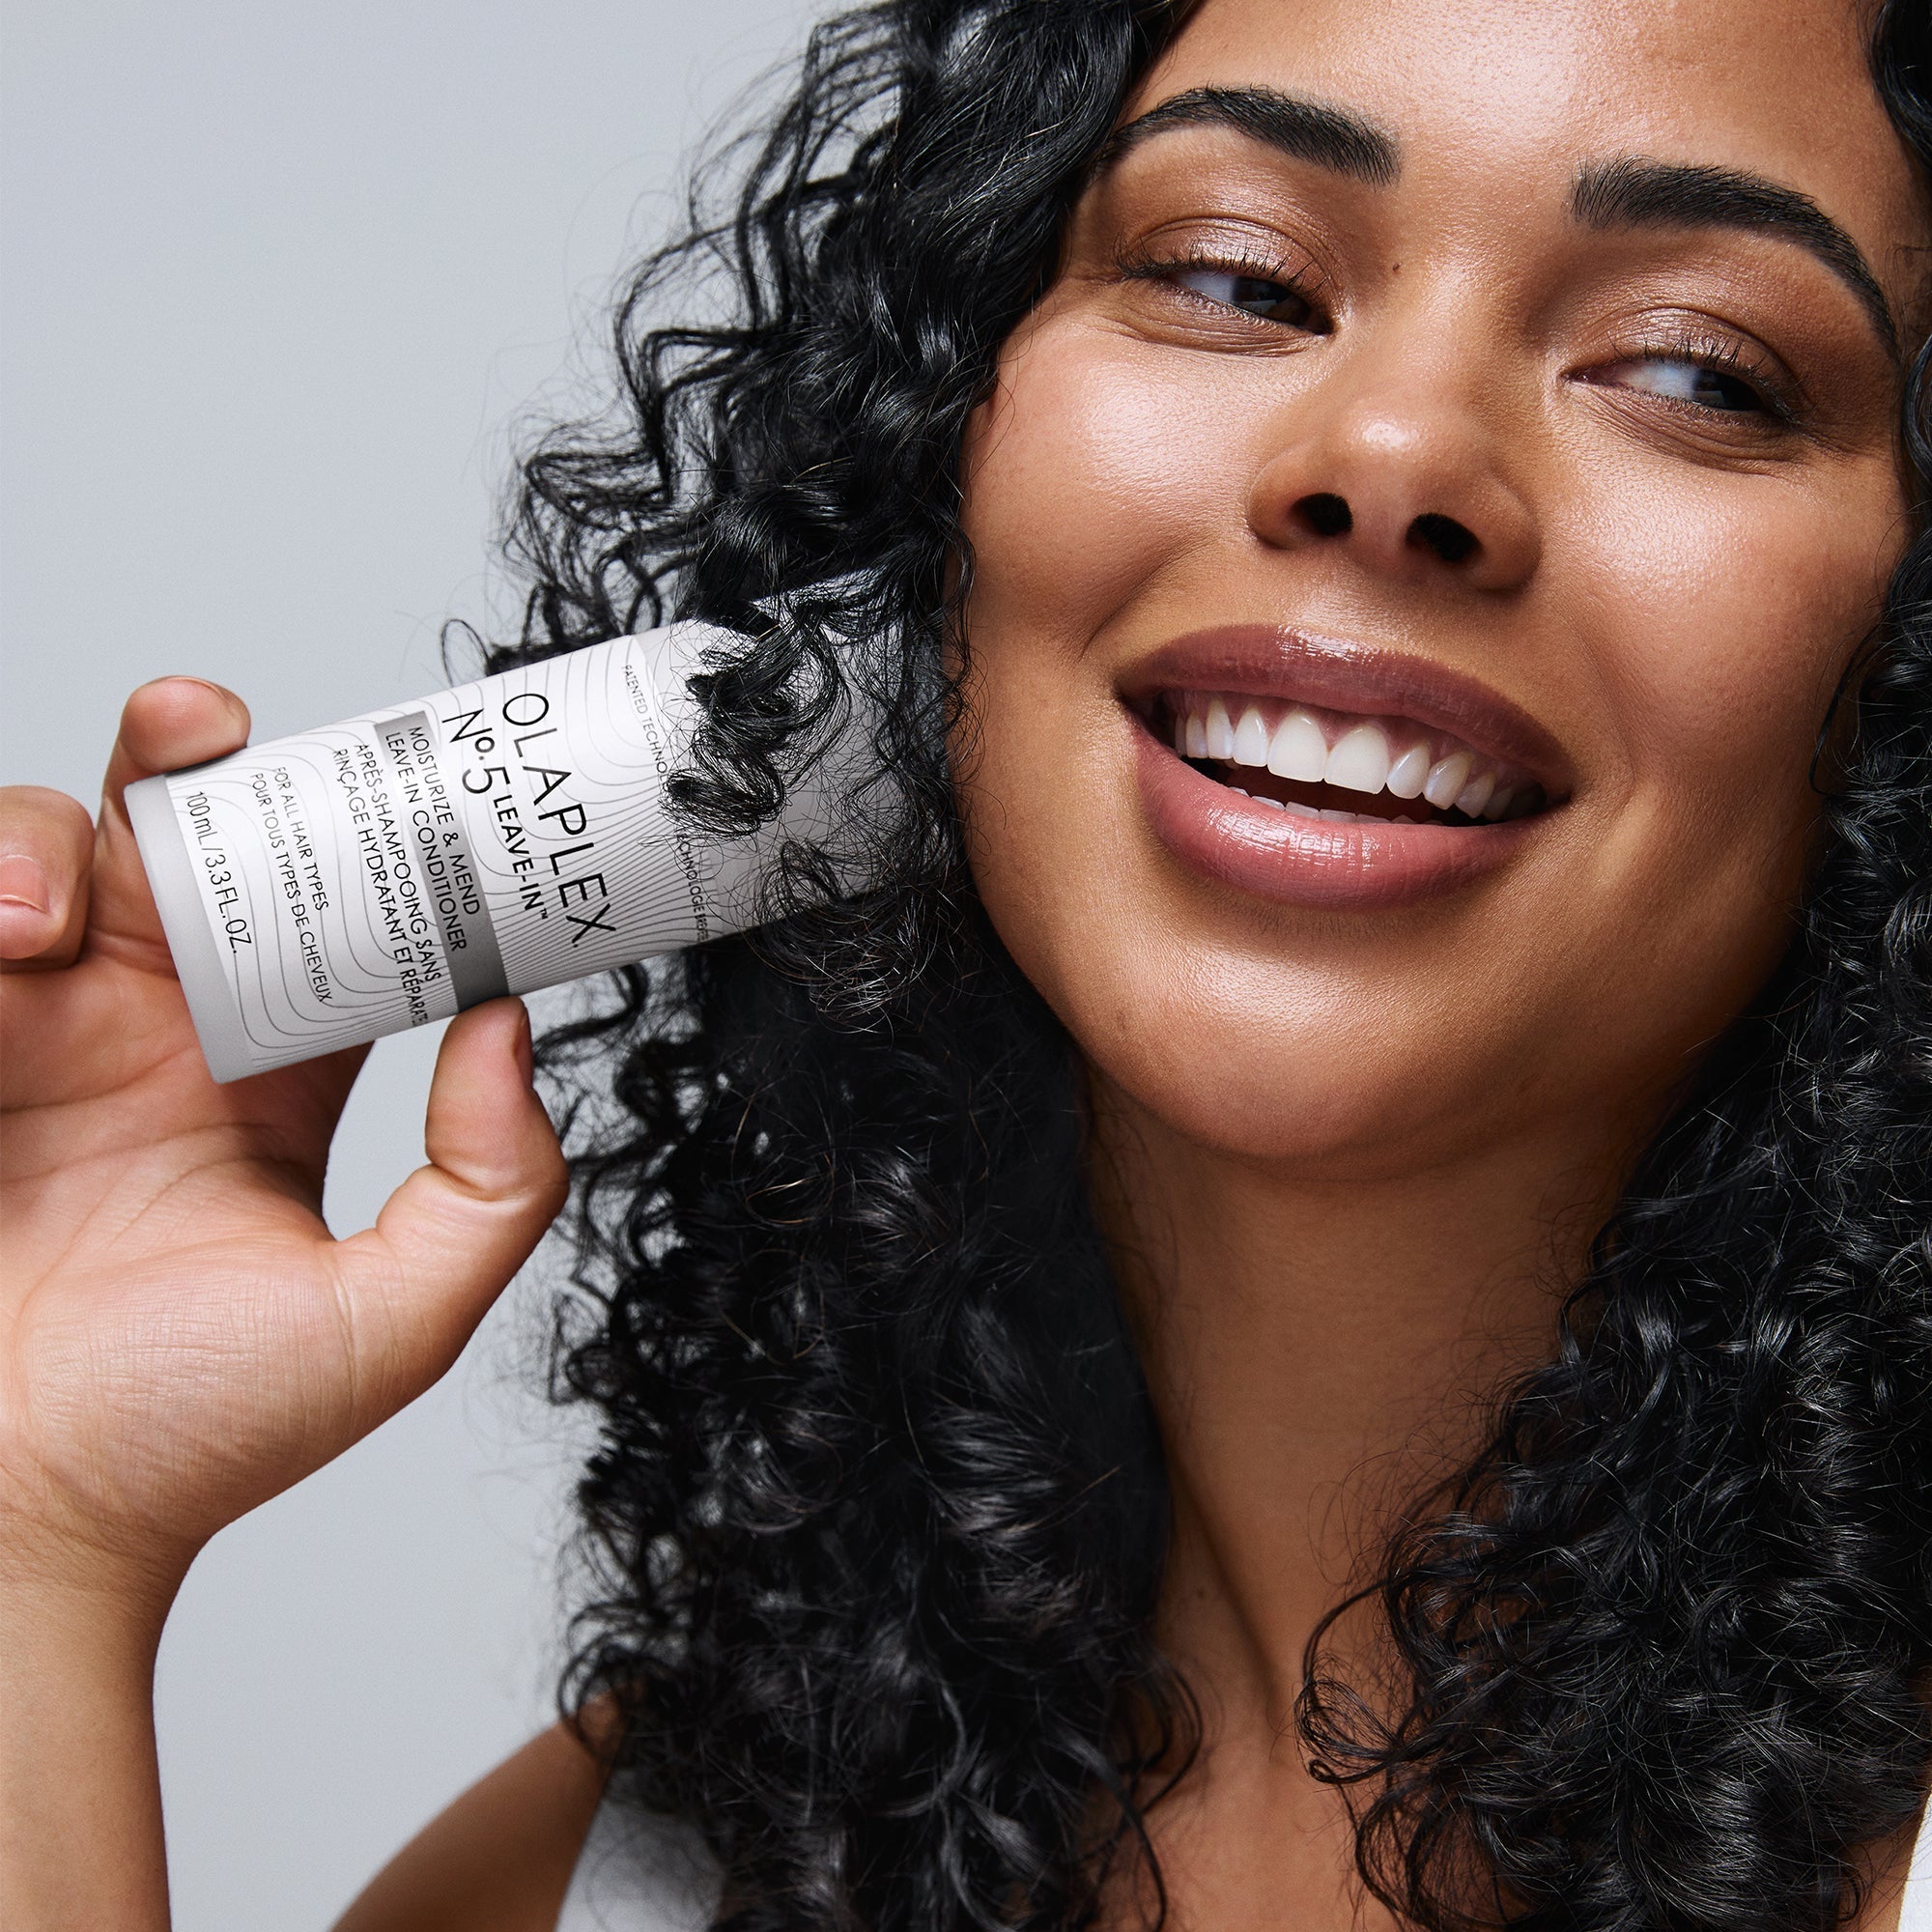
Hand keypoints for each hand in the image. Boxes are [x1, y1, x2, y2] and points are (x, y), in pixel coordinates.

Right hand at [0, 678, 567, 1611]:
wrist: (11, 1524)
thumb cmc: (188, 1440)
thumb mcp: (393, 1317)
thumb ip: (492, 1183)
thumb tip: (518, 1026)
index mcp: (268, 1078)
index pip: (330, 917)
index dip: (364, 842)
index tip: (397, 789)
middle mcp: (152, 1033)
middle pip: (180, 839)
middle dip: (187, 758)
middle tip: (203, 726)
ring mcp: (28, 1033)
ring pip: (44, 850)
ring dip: (49, 836)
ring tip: (45, 920)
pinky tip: (6, 946)